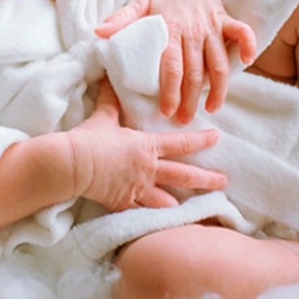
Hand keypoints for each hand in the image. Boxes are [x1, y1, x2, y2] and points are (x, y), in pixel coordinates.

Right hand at [68, 78, 226, 210]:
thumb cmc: (90, 138)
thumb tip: (108, 78)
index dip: (201, 140)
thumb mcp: (103, 116)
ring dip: (182, 203)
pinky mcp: (124, 204)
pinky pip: (143, 212)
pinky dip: (152, 217)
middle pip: (184, 176)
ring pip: (167, 199)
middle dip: (207, 178)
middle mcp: (148, 169)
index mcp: (146, 146)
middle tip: (224, 181)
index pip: (181, 143)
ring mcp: (138, 189)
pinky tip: (160, 220)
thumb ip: (110, 100)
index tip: (217, 138)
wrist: (74, 165)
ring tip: (193, 207)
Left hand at [96, 0, 255, 123]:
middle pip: (195, 71)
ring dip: (218, 88)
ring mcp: (211, 25)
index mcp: (169, 28)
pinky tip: (247, 63)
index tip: (166, 110)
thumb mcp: (138, 2)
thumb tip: (98, 31)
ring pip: (219, 62)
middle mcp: (192, 30)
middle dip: (191, 99)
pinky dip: (248, 46)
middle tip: (184, 120)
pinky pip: (242, 32)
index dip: (169, 90)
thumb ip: (121, 18)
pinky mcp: (225, 19)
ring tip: (212, 108)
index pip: (170, 65)